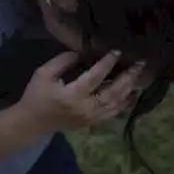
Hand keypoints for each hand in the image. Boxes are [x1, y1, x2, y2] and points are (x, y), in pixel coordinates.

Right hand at [15, 51, 145, 134]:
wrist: (32, 122)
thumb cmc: (36, 95)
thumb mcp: (43, 73)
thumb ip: (62, 61)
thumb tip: (82, 51)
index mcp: (71, 95)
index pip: (95, 77)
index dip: (107, 63)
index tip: (117, 51)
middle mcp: (85, 108)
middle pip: (112, 92)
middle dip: (128, 77)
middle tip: (140, 63)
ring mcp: (91, 118)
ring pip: (116, 104)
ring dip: (130, 89)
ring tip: (141, 75)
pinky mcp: (92, 123)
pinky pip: (114, 113)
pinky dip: (126, 103)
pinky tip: (134, 93)